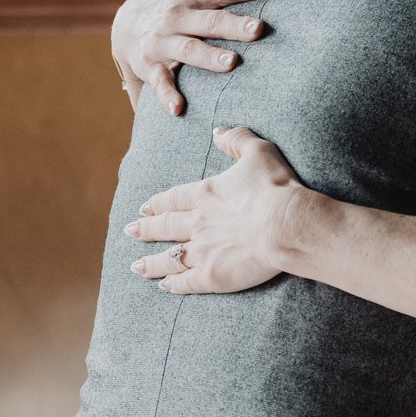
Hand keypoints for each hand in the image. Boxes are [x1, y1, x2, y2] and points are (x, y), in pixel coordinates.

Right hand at [111, 0, 285, 115]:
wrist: (126, 24)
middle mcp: (177, 15)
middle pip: (211, 20)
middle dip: (234, 24)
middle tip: (259, 28)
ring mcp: (163, 41)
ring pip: (188, 50)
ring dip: (209, 57)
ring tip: (232, 63)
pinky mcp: (151, 66)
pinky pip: (159, 83)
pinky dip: (167, 96)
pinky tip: (179, 109)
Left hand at [126, 126, 304, 294]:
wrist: (285, 224)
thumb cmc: (275, 187)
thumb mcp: (258, 152)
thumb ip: (236, 139)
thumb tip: (218, 131)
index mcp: (205, 195)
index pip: (174, 199)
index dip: (157, 204)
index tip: (144, 208)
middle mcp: (198, 223)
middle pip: (165, 227)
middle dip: (146, 229)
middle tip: (130, 232)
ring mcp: (203, 251)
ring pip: (169, 258)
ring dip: (151, 262)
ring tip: (135, 266)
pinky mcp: (213, 275)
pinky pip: (186, 282)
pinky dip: (173, 284)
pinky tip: (163, 285)